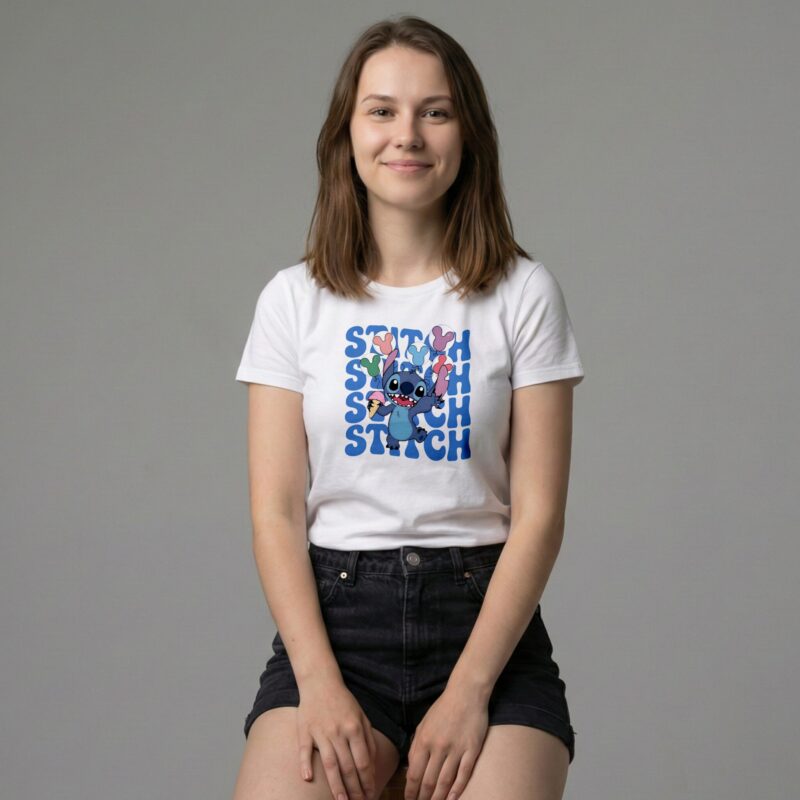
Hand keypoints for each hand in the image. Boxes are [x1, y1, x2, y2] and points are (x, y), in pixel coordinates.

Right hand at [296, 680, 377, 799]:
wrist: (320, 682)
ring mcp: (320, 732)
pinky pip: (304, 750)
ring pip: (330, 764)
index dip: (367, 781)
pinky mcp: (304, 731)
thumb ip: (368, 740)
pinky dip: (305, 764)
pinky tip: (308, 779)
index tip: (370, 795)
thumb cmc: (343, 702)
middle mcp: (339, 732)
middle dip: (354, 789)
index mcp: (355, 728)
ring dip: (336, 785)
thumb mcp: (362, 717)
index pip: (363, 762)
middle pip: (348, 767)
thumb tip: (371, 766)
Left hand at [404, 686, 487, 799]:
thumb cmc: (443, 708)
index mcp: (424, 740)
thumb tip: (410, 769)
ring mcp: (456, 749)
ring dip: (439, 797)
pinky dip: (458, 789)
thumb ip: (416, 746)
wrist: (466, 693)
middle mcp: (438, 747)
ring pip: (445, 781)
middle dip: (423, 798)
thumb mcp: (423, 724)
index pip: (414, 773)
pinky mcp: (472, 749)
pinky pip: (464, 774)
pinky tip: (453, 799)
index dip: (411, 791)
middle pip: (429, 781)